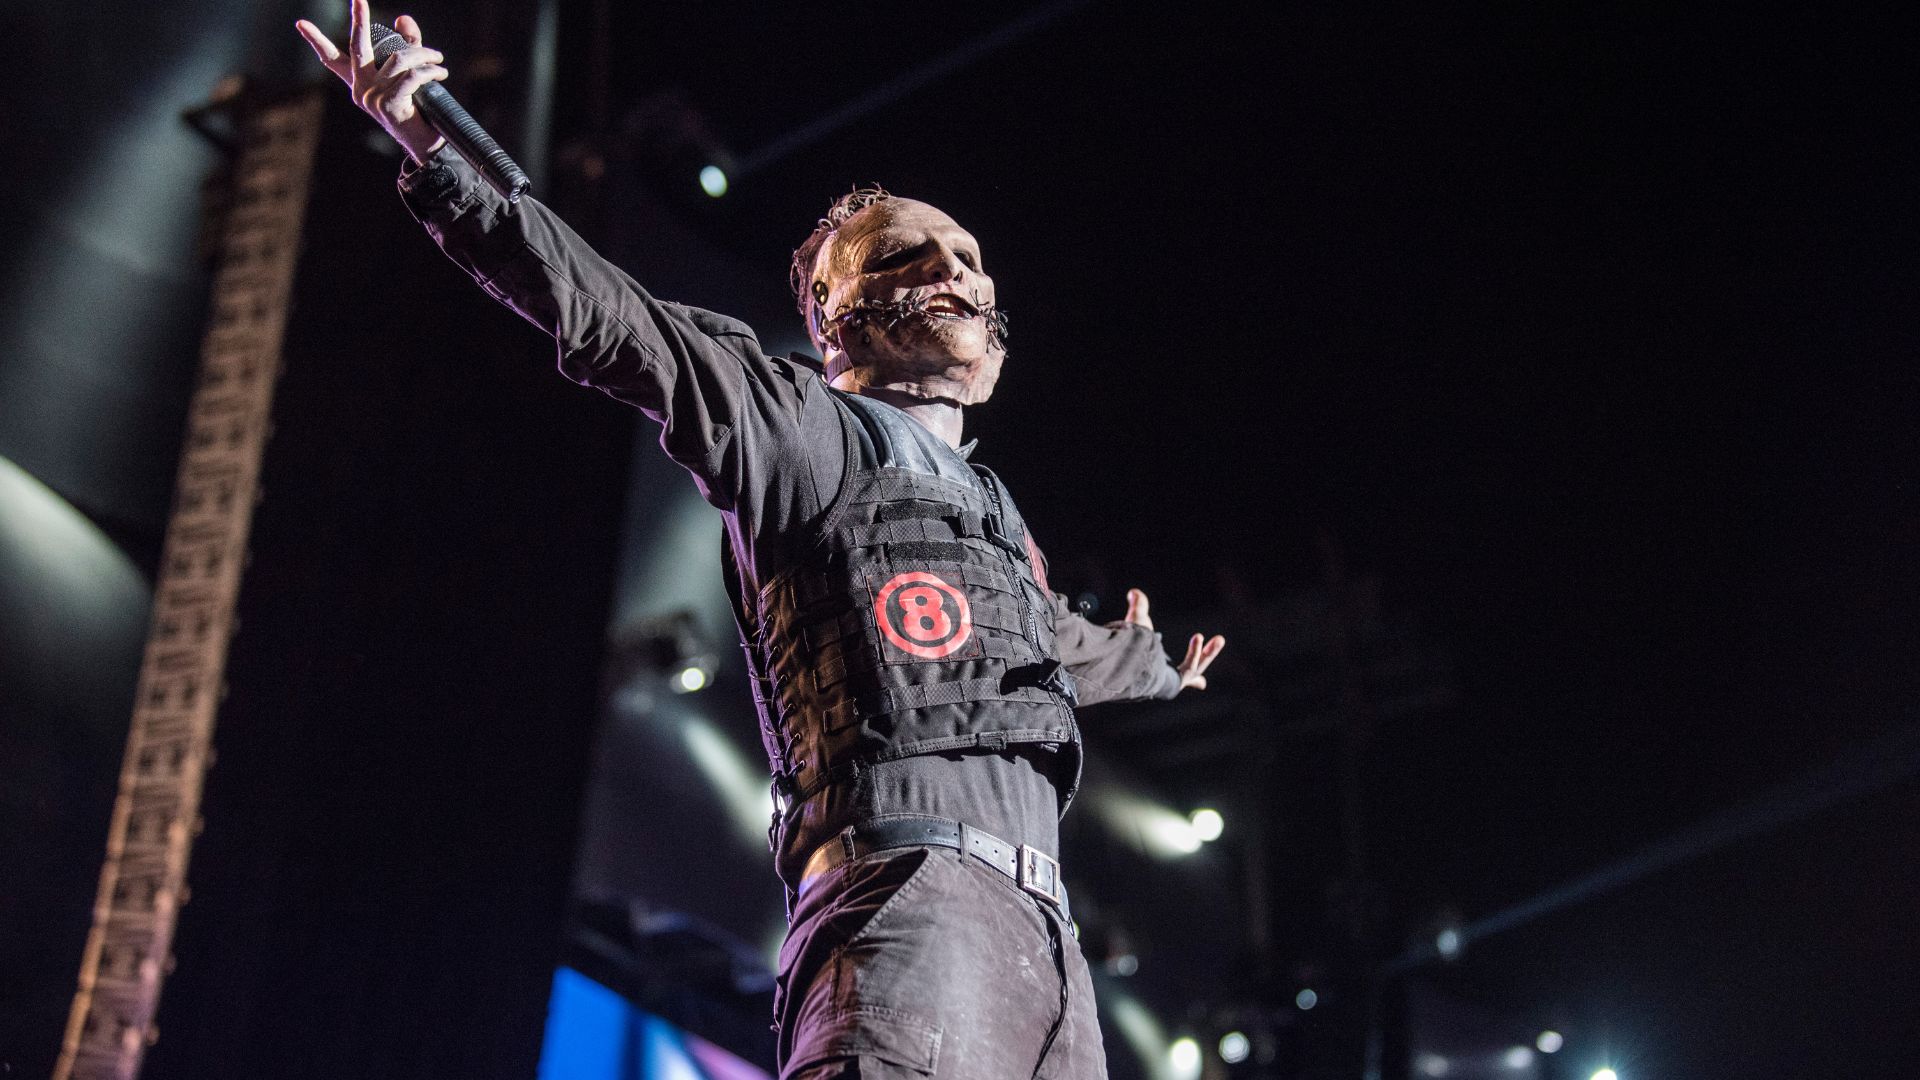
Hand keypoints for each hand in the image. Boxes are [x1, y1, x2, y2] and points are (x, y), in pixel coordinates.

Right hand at [296, 1, 447, 163]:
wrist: (425, 143)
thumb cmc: (416, 109)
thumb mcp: (409, 74)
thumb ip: (406, 46)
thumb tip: (402, 18)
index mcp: (358, 82)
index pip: (332, 59)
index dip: (316, 41)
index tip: (300, 23)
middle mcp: (360, 89)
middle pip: (358, 47)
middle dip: (359, 20)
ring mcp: (372, 98)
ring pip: (398, 60)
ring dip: (423, 55)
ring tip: (438, 59)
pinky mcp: (388, 105)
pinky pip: (410, 77)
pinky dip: (428, 72)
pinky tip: (440, 73)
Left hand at [1123, 588, 1226, 691]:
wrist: (1124, 664)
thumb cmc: (1127, 646)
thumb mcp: (1137, 621)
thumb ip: (1139, 607)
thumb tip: (1133, 592)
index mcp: (1154, 667)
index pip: (1168, 665)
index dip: (1178, 662)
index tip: (1201, 680)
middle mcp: (1163, 679)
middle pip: (1189, 669)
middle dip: (1204, 656)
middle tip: (1219, 643)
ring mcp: (1171, 683)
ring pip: (1195, 668)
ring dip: (1209, 654)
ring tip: (1220, 639)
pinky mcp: (1176, 683)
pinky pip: (1189, 668)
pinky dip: (1194, 652)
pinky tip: (1198, 636)